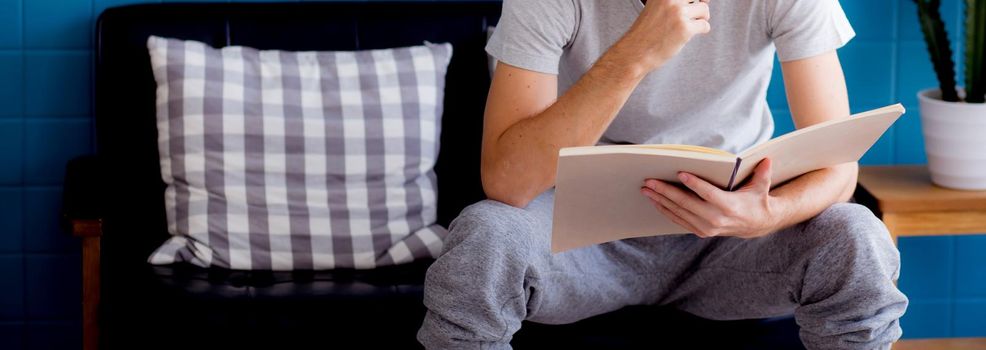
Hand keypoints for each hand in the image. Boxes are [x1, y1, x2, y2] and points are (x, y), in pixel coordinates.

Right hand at [614, 0, 711, 73]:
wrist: (635, 52)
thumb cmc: (646, 33)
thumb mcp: (656, 8)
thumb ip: (674, 2)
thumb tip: (703, 0)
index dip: (691, 0)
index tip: (689, 7)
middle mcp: (670, 0)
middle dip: (698, 7)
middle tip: (691, 17)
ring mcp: (678, 13)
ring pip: (704, 9)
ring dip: (701, 18)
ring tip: (690, 26)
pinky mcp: (685, 28)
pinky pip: (704, 25)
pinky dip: (701, 30)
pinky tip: (688, 35)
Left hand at [640, 158, 782, 238]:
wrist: (756, 225)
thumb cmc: (757, 200)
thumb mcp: (761, 187)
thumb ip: (763, 173)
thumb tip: (767, 159)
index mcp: (729, 206)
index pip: (708, 194)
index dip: (694, 184)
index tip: (679, 173)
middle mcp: (716, 219)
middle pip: (686, 203)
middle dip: (665, 191)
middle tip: (650, 181)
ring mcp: (707, 227)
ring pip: (679, 213)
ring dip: (660, 200)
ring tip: (647, 189)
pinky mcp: (701, 231)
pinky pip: (679, 221)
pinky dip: (666, 211)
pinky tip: (655, 201)